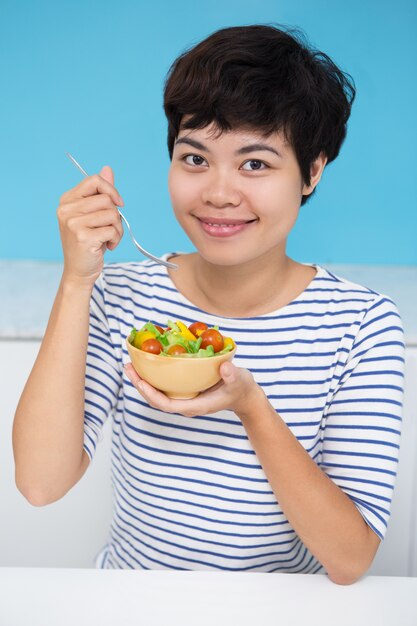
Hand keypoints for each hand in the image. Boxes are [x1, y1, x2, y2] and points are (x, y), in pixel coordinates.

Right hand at [57, 165, 123, 286]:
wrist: (79, 270)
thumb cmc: (88, 242)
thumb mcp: (93, 215)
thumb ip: (100, 192)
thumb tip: (107, 169)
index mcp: (67, 200)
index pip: (94, 180)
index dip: (111, 189)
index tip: (118, 203)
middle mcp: (67, 209)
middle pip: (107, 199)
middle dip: (116, 215)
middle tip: (110, 229)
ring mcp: (73, 223)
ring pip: (112, 214)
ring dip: (117, 229)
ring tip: (108, 238)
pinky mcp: (83, 237)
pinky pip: (112, 230)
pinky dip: (116, 239)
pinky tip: (107, 246)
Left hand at [124, 360, 264, 418]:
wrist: (244, 394)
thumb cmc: (240, 388)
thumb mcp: (239, 380)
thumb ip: (232, 375)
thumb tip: (224, 367)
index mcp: (196, 405)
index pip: (168, 405)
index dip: (153, 395)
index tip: (141, 382)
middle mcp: (186, 404)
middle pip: (157, 400)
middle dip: (141, 385)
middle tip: (129, 367)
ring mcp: (184, 398)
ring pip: (158, 394)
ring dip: (143, 381)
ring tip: (131, 365)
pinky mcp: (185, 391)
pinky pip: (164, 387)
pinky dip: (153, 377)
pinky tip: (148, 364)